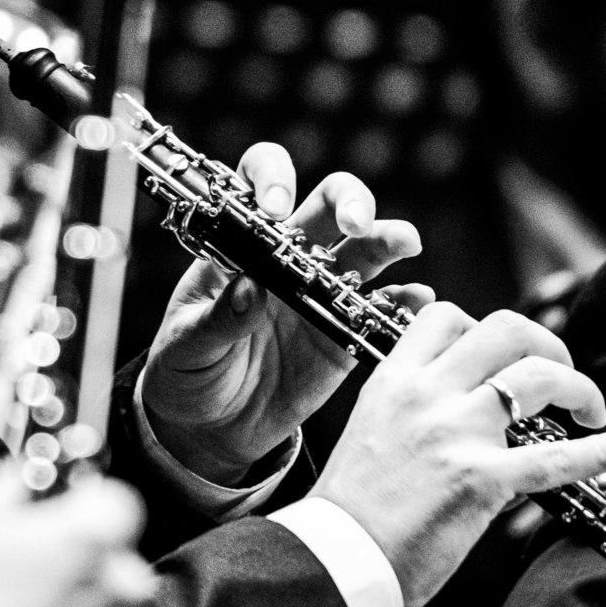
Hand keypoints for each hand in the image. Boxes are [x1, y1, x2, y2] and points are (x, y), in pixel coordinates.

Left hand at [141, 144, 429, 482]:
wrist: (212, 428)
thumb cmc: (187, 371)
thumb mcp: (187, 345)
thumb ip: (218, 318)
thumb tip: (249, 288)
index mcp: (241, 245)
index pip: (257, 182)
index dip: (272, 179)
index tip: (276, 208)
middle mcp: (287, 255)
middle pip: (328, 202)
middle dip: (348, 199)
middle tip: (356, 223)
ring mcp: (322, 290)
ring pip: (366, 247)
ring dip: (389, 238)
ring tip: (406, 242)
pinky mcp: (346, 332)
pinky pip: (383, 307)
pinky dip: (405, 301)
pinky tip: (418, 300)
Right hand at [311, 301, 605, 606]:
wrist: (335, 559)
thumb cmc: (351, 510)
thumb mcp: (372, 431)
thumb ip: (414, 407)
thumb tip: (464, 406)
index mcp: (394, 379)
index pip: (446, 316)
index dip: (484, 327)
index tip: (502, 357)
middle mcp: (427, 394)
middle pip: (505, 330)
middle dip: (547, 343)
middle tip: (560, 374)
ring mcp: (456, 433)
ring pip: (538, 375)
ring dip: (578, 384)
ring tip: (589, 408)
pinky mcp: (480, 480)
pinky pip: (557, 458)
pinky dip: (604, 449)